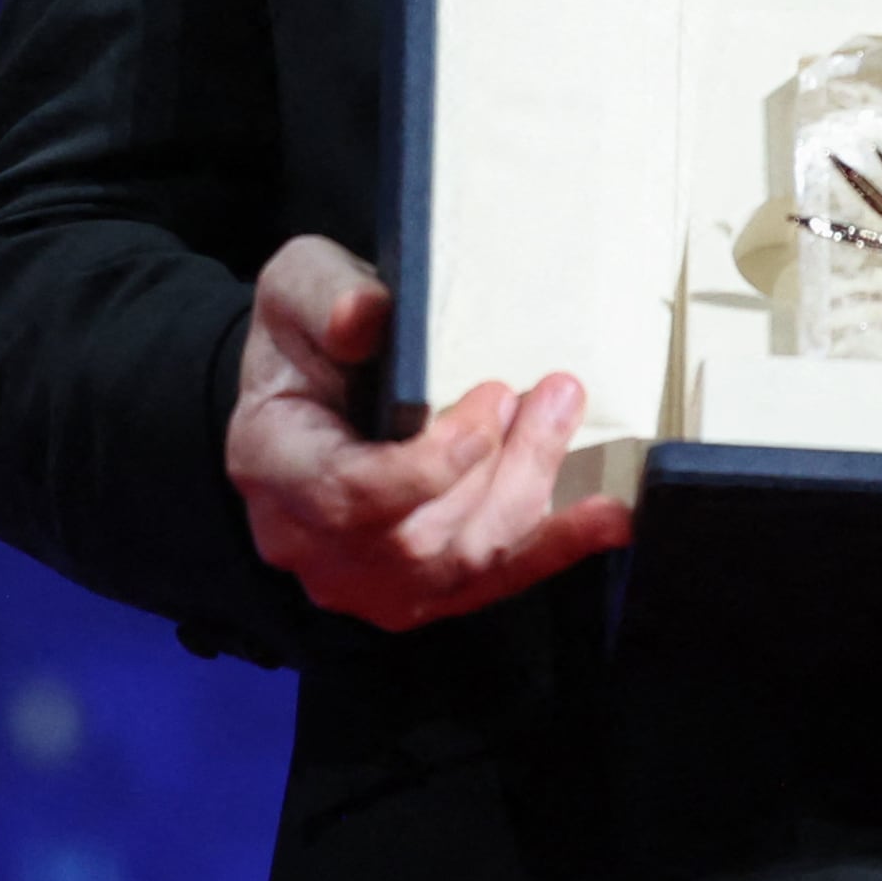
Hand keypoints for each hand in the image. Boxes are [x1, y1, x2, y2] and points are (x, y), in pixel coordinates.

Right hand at [224, 234, 632, 630]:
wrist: (302, 393)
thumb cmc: (303, 340)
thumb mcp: (295, 289)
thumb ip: (323, 296)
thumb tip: (366, 316)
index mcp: (272, 463)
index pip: (347, 493)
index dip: (429, 465)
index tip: (491, 400)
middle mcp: (310, 541)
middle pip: (418, 539)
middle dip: (502, 469)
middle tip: (550, 394)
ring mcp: (365, 578)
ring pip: (462, 564)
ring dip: (530, 492)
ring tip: (561, 417)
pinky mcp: (418, 591)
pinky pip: (492, 582)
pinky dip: (556, 547)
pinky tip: (609, 518)